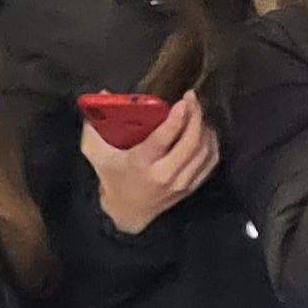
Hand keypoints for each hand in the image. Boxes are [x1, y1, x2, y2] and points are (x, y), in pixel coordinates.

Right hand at [81, 94, 218, 235]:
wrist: (127, 213)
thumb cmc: (112, 177)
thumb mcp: (95, 153)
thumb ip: (95, 124)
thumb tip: (105, 94)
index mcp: (140, 164)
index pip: (162, 140)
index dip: (176, 120)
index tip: (183, 101)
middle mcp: (164, 174)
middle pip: (190, 144)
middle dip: (196, 117)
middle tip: (192, 98)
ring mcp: (181, 183)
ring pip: (204, 152)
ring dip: (204, 127)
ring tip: (197, 111)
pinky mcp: (191, 187)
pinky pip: (210, 162)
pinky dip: (212, 143)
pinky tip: (205, 130)